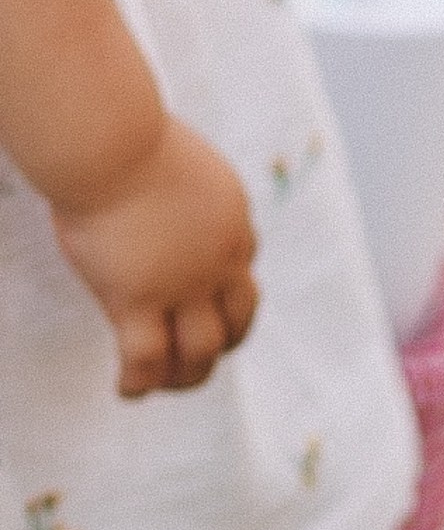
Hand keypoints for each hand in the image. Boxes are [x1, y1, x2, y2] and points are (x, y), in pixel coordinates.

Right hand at [53, 118, 259, 396]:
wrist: (115, 142)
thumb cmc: (132, 138)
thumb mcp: (181, 166)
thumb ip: (183, 194)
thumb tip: (160, 192)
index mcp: (235, 223)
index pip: (242, 274)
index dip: (225, 296)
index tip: (203, 306)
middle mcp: (221, 260)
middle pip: (238, 319)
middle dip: (223, 344)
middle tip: (199, 361)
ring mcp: (183, 284)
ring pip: (201, 350)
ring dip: (188, 376)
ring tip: (166, 387)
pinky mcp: (139, 300)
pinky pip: (147, 358)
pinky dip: (140, 382)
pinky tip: (127, 391)